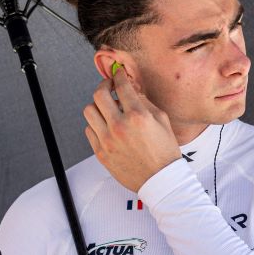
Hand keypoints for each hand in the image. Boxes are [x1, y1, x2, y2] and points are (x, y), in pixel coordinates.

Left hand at [83, 67, 180, 191]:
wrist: (160, 180)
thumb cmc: (165, 151)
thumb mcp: (162, 120)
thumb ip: (145, 102)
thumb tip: (131, 90)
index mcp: (137, 116)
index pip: (121, 86)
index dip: (118, 75)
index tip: (118, 74)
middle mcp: (119, 126)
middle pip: (99, 95)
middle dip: (104, 86)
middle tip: (109, 87)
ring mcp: (107, 140)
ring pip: (89, 111)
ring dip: (97, 105)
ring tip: (106, 108)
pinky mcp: (101, 152)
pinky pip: (89, 130)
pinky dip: (95, 124)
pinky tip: (106, 125)